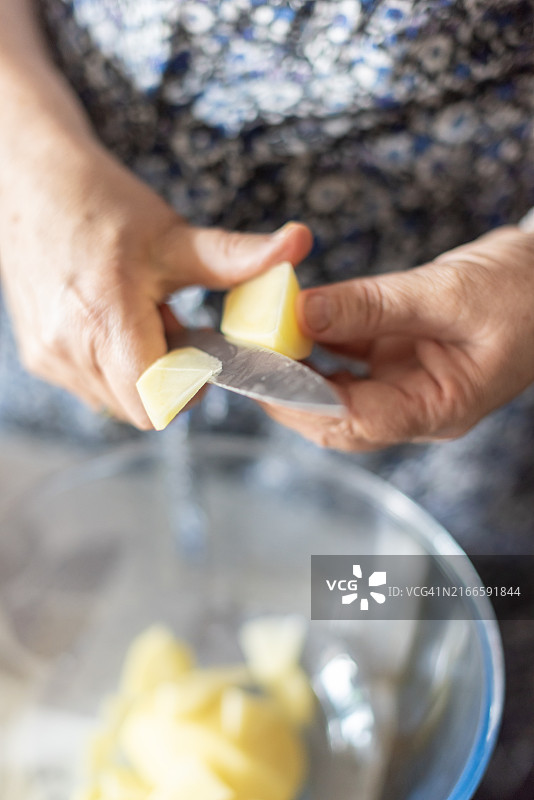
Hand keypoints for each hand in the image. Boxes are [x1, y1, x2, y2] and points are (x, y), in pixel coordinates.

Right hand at [0, 138, 311, 427]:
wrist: (28, 184)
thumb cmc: (103, 207)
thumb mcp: (175, 236)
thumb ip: (237, 257)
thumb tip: (300, 243)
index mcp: (107, 318)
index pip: (158, 405)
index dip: (190, 389)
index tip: (197, 353)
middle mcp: (70, 347)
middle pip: (142, 409)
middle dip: (167, 378)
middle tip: (167, 324)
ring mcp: (50, 356)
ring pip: (116, 402)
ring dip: (138, 372)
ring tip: (134, 318)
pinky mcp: (38, 357)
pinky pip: (91, 387)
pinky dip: (111, 366)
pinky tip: (108, 321)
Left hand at [265, 226, 533, 449]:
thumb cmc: (523, 291)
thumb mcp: (446, 293)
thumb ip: (372, 306)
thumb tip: (301, 312)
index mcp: (439, 408)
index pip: (356, 422)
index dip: (301, 401)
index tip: (261, 371)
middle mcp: (418, 406)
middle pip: (339, 416)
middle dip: (291, 389)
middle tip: (251, 356)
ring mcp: (409, 383)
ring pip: (339, 389)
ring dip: (302, 365)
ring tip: (266, 336)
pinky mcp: (402, 357)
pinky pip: (351, 359)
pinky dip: (322, 341)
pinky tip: (300, 320)